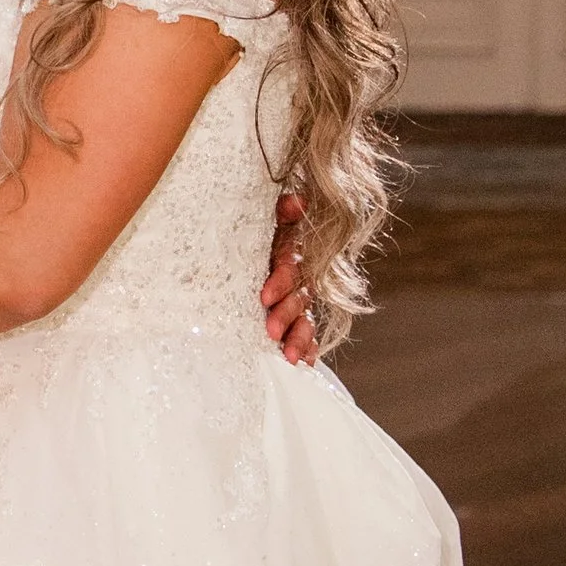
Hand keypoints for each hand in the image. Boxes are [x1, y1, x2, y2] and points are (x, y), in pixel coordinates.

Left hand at [260, 192, 319, 368]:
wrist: (258, 236)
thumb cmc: (258, 226)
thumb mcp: (270, 215)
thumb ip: (284, 210)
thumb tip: (295, 202)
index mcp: (292, 252)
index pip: (291, 268)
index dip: (280, 283)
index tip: (265, 297)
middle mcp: (300, 276)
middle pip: (300, 298)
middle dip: (287, 316)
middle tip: (271, 333)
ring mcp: (299, 296)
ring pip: (305, 318)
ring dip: (299, 338)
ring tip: (290, 358)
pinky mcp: (294, 313)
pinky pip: (304, 331)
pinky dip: (306, 347)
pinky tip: (304, 363)